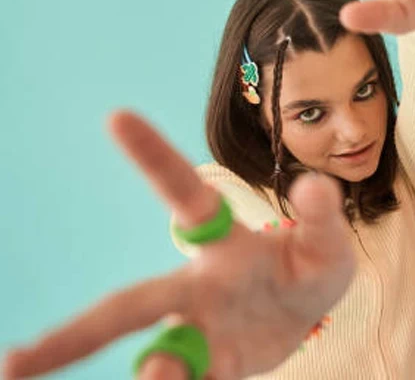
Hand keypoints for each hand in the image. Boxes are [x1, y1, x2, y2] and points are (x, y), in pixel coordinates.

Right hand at [3, 112, 354, 379]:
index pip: (185, 195)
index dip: (155, 157)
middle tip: (13, 363)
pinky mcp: (215, 367)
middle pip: (131, 305)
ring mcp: (201, 331)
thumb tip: (314, 186)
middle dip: (76, 332)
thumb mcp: (329, 243)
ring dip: (150, 371)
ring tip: (157, 376)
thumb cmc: (309, 266)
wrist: (309, 314)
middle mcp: (196, 287)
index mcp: (222, 242)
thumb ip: (322, 218)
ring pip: (156, 352)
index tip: (118, 115)